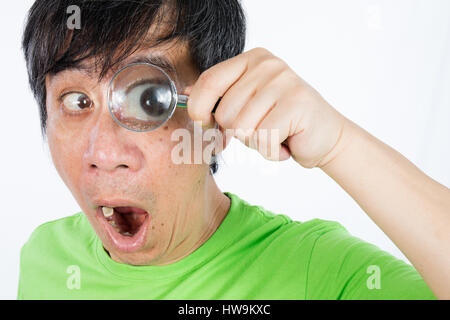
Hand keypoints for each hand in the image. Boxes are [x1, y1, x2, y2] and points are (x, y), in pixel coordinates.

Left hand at [186, 47, 347, 167]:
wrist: (325, 138)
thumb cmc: (281, 124)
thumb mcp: (245, 108)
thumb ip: (218, 100)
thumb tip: (185, 95)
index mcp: (250, 60)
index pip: (208, 81)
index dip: (199, 110)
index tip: (206, 126)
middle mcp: (266, 65)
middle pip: (224, 112)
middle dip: (236, 133)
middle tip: (259, 131)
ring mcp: (283, 81)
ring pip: (241, 128)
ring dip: (255, 143)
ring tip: (274, 135)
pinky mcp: (296, 102)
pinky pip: (262, 138)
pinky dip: (270, 151)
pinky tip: (285, 143)